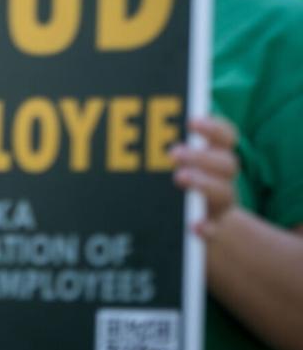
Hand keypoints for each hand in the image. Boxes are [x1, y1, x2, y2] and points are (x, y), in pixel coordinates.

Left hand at [171, 115, 238, 238]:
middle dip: (200, 156)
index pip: (225, 136)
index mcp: (215, 155)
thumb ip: (159, 143)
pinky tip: (195, 226)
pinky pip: (214, 229)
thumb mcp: (168, 160)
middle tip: (173, 153)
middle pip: (226, 163)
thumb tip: (124, 119)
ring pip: (224, 193)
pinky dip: (207, 227)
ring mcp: (220, 204)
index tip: (191, 122)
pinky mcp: (212, 228)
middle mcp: (223, 178)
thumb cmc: (173, 179)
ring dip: (203, 184)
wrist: (191, 220)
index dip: (213, 127)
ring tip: (179, 178)